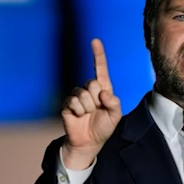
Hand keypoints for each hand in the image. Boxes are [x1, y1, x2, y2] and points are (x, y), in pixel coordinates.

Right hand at [60, 39, 121, 169]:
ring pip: (82, 94)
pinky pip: (73, 102)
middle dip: (96, 99)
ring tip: (87, 115)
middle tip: (96, 110)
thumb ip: (114, 103)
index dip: (98, 55)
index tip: (95, 41)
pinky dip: (78, 111)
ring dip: (87, 107)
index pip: (100, 69)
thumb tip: (103, 92)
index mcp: (103, 89)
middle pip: (92, 83)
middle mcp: (89, 90)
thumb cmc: (103, 127)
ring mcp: (77, 96)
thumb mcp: (115, 116)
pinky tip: (79, 117)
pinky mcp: (68, 104)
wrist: (89, 142)